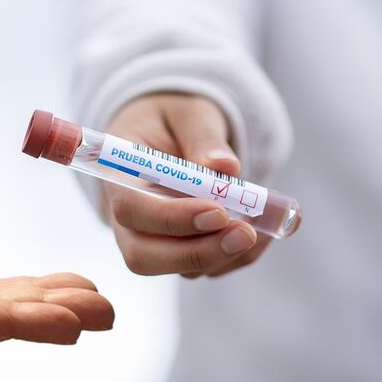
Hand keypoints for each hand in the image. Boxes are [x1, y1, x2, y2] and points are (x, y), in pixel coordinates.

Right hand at [102, 94, 270, 277]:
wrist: (171, 131)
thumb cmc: (172, 119)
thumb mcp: (188, 112)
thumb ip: (203, 136)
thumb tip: (226, 169)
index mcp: (118, 177)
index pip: (130, 209)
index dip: (171, 218)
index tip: (217, 212)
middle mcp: (127, 218)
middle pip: (143, 256)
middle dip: (197, 253)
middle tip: (245, 234)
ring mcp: (151, 240)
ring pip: (180, 268)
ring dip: (225, 253)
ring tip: (263, 222)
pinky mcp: (180, 252)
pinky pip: (209, 268)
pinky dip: (240, 256)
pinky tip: (264, 228)